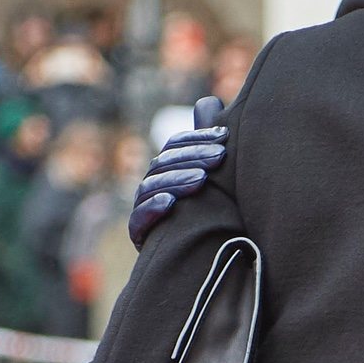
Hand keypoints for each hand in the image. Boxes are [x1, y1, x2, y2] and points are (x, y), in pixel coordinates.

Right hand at [127, 96, 227, 247]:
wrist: (199, 261)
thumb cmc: (210, 214)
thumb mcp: (214, 178)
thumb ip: (209, 143)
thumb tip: (213, 101)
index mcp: (168, 170)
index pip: (175, 146)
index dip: (197, 138)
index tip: (224, 137)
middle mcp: (152, 186)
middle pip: (163, 163)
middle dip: (192, 157)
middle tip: (220, 158)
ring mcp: (143, 210)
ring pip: (151, 186)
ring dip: (176, 180)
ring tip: (202, 180)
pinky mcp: (140, 235)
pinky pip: (138, 219)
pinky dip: (153, 208)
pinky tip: (171, 203)